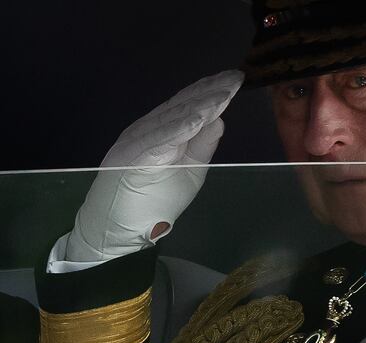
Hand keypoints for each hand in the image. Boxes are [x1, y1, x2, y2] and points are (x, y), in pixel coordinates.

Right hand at [65, 69, 243, 261]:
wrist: (116, 227)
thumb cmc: (152, 202)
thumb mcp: (189, 172)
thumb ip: (202, 147)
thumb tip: (219, 120)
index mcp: (161, 132)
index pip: (188, 107)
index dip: (210, 92)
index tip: (234, 80)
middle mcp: (148, 130)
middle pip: (182, 106)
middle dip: (210, 91)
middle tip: (234, 78)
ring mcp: (138, 142)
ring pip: (172, 119)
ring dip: (199, 105)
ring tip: (223, 95)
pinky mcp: (132, 157)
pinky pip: (159, 139)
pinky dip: (179, 128)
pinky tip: (198, 119)